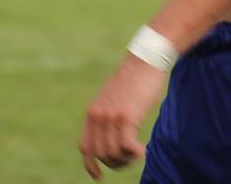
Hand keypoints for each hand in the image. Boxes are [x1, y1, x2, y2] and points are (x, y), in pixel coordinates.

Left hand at [78, 55, 165, 179]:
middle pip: (101, 154)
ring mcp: (111, 117)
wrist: (146, 59)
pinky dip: (135, 154)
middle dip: (115, 163)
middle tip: (130, 158)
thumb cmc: (135, 79)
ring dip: (127, 159)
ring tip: (138, 151)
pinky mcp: (126, 117)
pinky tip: (143, 149)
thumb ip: (109, 114)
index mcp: (92, 112)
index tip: (98, 177)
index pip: (85, 147)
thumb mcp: (114, 97)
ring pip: (113, 154)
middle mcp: (97, 116)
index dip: (91, 165)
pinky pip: (126, 147)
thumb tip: (112, 135)